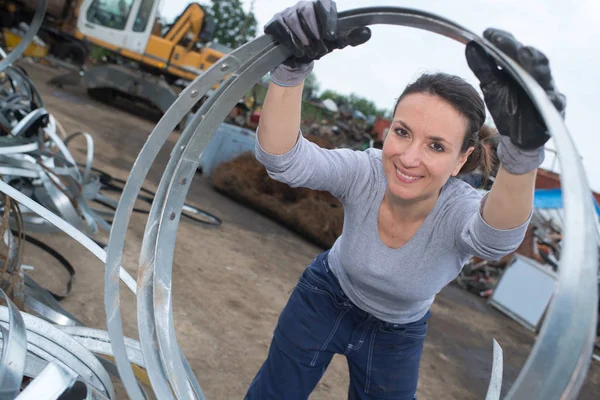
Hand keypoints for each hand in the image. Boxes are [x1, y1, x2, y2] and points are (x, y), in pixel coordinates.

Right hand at [264, 0, 370, 85]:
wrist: (298, 58)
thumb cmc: (318, 45)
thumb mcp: (335, 41)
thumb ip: (350, 36)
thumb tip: (368, 32)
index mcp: (319, 5)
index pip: (324, 5)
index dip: (328, 19)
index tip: (331, 36)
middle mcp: (303, 5)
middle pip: (307, 11)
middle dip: (315, 32)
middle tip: (320, 49)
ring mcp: (287, 13)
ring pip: (293, 20)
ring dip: (303, 39)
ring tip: (310, 52)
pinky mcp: (275, 23)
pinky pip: (281, 28)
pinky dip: (290, 41)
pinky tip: (298, 51)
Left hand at [465, 28, 565, 149]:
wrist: (517, 138)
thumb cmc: (508, 109)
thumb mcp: (492, 87)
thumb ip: (483, 68)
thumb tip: (471, 47)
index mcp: (521, 69)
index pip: (514, 50)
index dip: (503, 40)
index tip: (487, 34)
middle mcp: (536, 76)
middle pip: (530, 57)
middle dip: (516, 49)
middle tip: (501, 41)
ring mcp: (547, 90)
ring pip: (543, 74)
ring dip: (534, 64)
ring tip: (523, 54)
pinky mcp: (554, 107)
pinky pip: (553, 100)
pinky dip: (548, 96)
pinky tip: (542, 92)